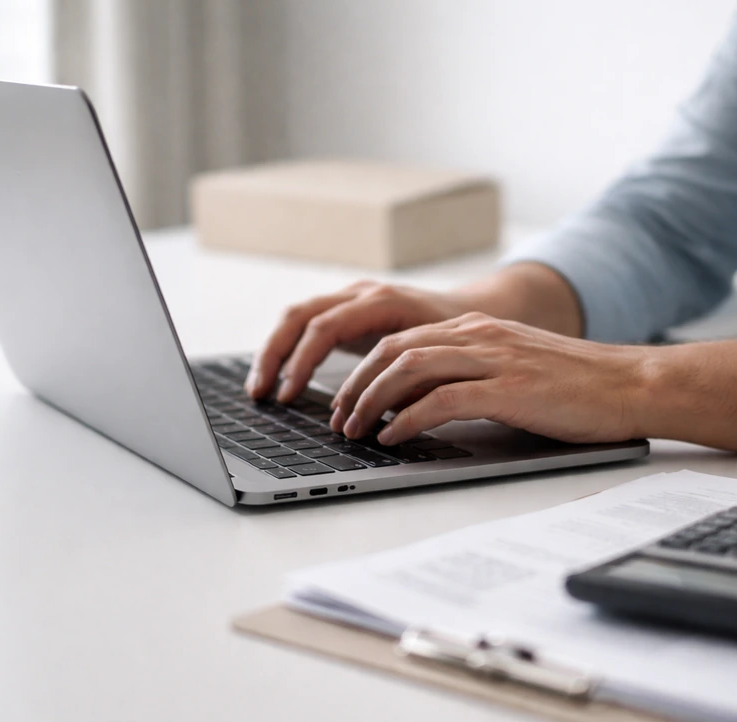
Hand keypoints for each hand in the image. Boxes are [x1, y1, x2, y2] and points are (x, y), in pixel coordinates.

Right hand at [246, 281, 474, 400]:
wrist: (477, 309)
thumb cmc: (460, 338)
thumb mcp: (439, 359)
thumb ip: (409, 381)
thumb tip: (382, 412)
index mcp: (381, 301)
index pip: (324, 327)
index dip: (302, 362)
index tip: (289, 395)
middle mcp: (360, 294)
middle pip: (299, 316)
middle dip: (274, 355)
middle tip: (260, 393)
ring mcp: (351, 299)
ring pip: (296, 317)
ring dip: (274, 352)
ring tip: (259, 389)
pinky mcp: (348, 312)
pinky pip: (307, 325)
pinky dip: (289, 350)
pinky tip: (279, 378)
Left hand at [329, 312, 649, 444]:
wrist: (632, 383)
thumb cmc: (578, 385)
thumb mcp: (517, 366)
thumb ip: (476, 372)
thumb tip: (429, 403)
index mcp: (478, 328)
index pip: (402, 341)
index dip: (366, 370)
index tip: (348, 399)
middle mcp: (479, 335)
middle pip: (394, 350)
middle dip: (357, 385)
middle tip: (340, 418)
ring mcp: (494, 359)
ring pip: (409, 369)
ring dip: (373, 402)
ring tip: (357, 430)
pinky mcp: (508, 388)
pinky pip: (442, 400)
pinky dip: (409, 419)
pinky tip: (395, 437)